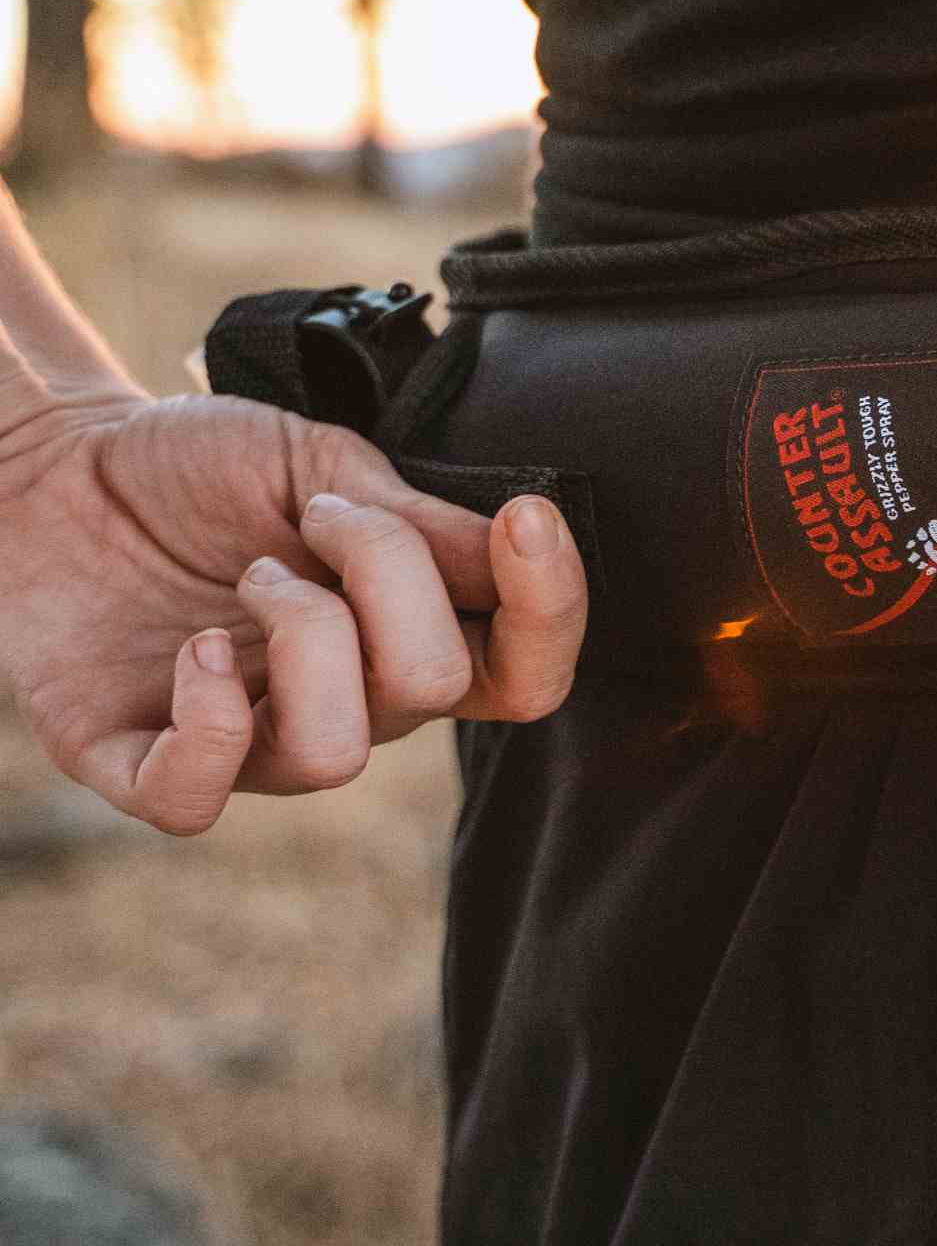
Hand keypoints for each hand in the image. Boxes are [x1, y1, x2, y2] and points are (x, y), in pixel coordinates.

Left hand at [0, 325, 587, 836]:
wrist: (63, 462)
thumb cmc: (208, 465)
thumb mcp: (327, 465)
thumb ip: (418, 520)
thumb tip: (519, 541)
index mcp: (410, 632)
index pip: (528, 673)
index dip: (551, 613)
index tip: (524, 517)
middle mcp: (349, 702)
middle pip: (433, 688)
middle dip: (384, 572)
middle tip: (316, 520)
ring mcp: (249, 741)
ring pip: (334, 754)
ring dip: (301, 634)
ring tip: (250, 576)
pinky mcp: (138, 762)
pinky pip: (197, 796)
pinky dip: (206, 720)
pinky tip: (192, 648)